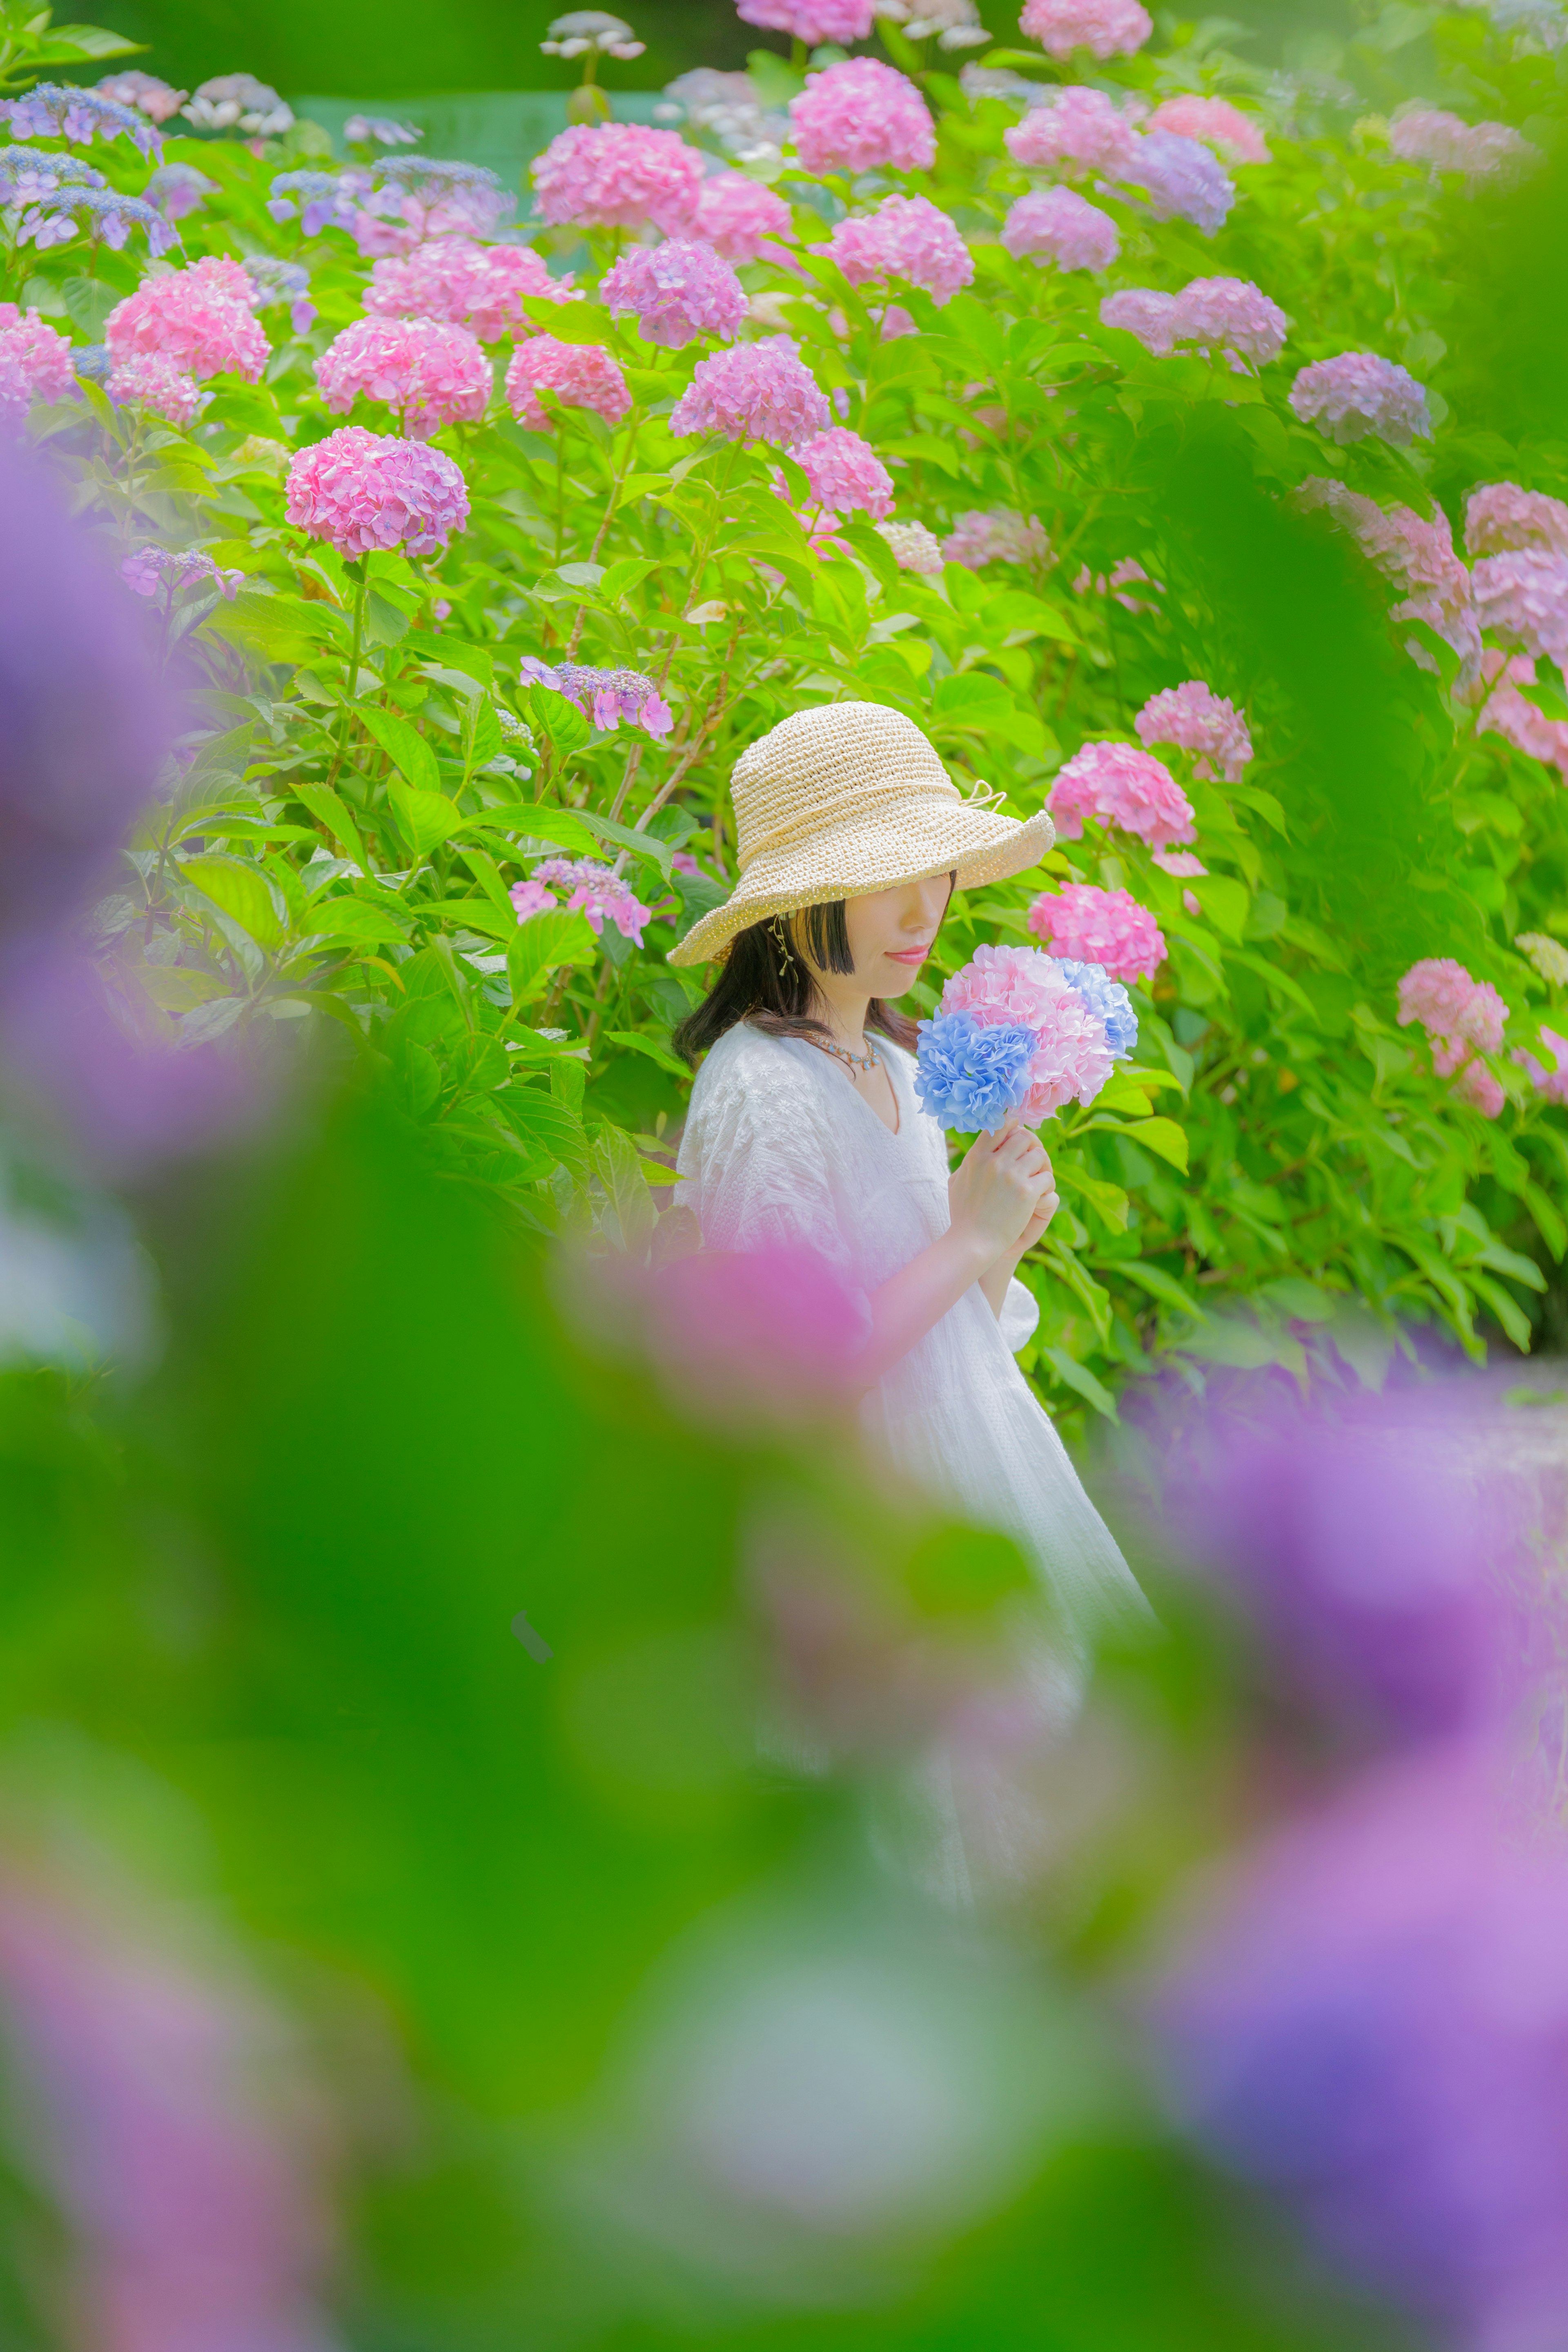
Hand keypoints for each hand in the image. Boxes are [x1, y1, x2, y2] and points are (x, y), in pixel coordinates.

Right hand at [947, 1118, 1052, 1265]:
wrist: (972, 1242)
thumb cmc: (963, 1215)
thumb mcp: (957, 1180)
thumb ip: (970, 1161)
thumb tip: (982, 1146)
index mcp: (977, 1156)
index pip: (1000, 1125)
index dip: (1013, 1126)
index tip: (1018, 1134)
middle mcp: (995, 1161)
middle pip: (1025, 1137)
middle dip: (1031, 1149)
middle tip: (1032, 1165)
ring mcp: (1012, 1175)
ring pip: (1040, 1155)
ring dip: (1042, 1168)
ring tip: (1037, 1182)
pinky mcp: (1027, 1193)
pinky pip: (1047, 1178)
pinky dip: (1046, 1187)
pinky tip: (1038, 1198)